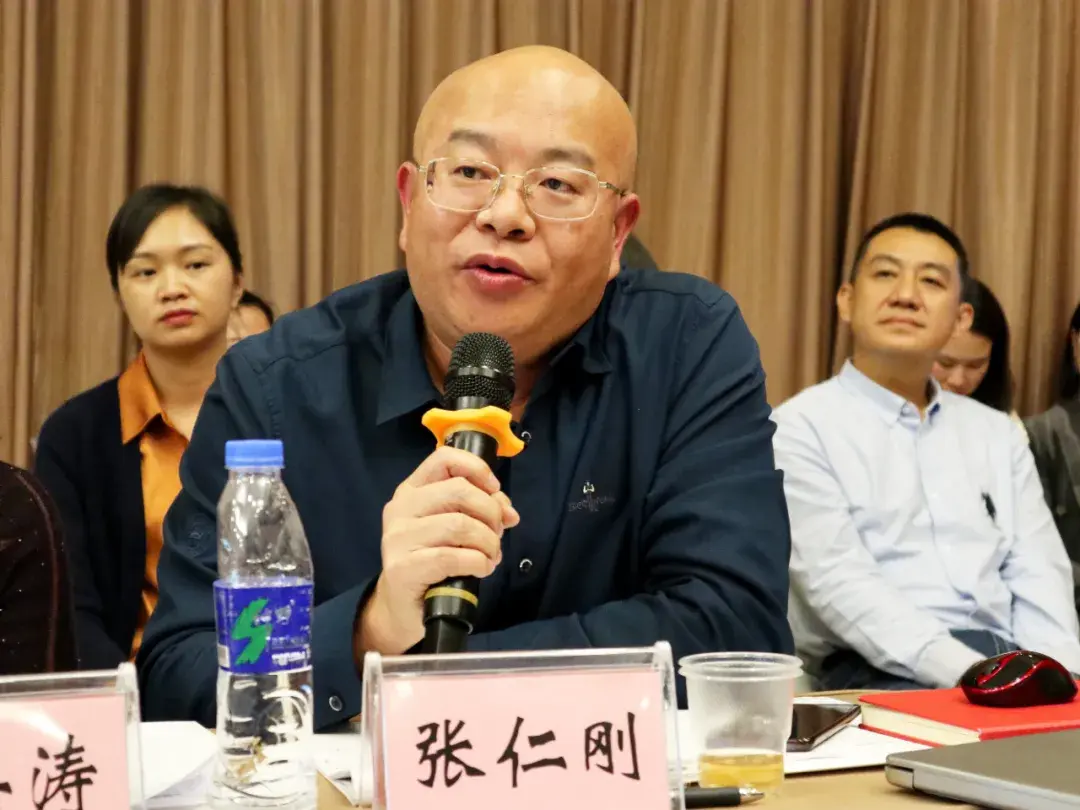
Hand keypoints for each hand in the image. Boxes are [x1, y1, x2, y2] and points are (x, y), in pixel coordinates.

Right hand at [355, 445, 519, 656]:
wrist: (404, 608)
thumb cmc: (433, 561)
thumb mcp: (455, 528)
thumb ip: (480, 509)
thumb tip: (508, 511)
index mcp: (412, 490)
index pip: (444, 459)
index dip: (477, 469)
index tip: (495, 490)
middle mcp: (400, 508)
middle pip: (459, 491)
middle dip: (490, 512)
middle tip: (497, 534)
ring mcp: (398, 538)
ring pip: (459, 524)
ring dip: (488, 542)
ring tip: (490, 556)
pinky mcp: (402, 568)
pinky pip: (453, 557)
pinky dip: (478, 562)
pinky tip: (481, 569)